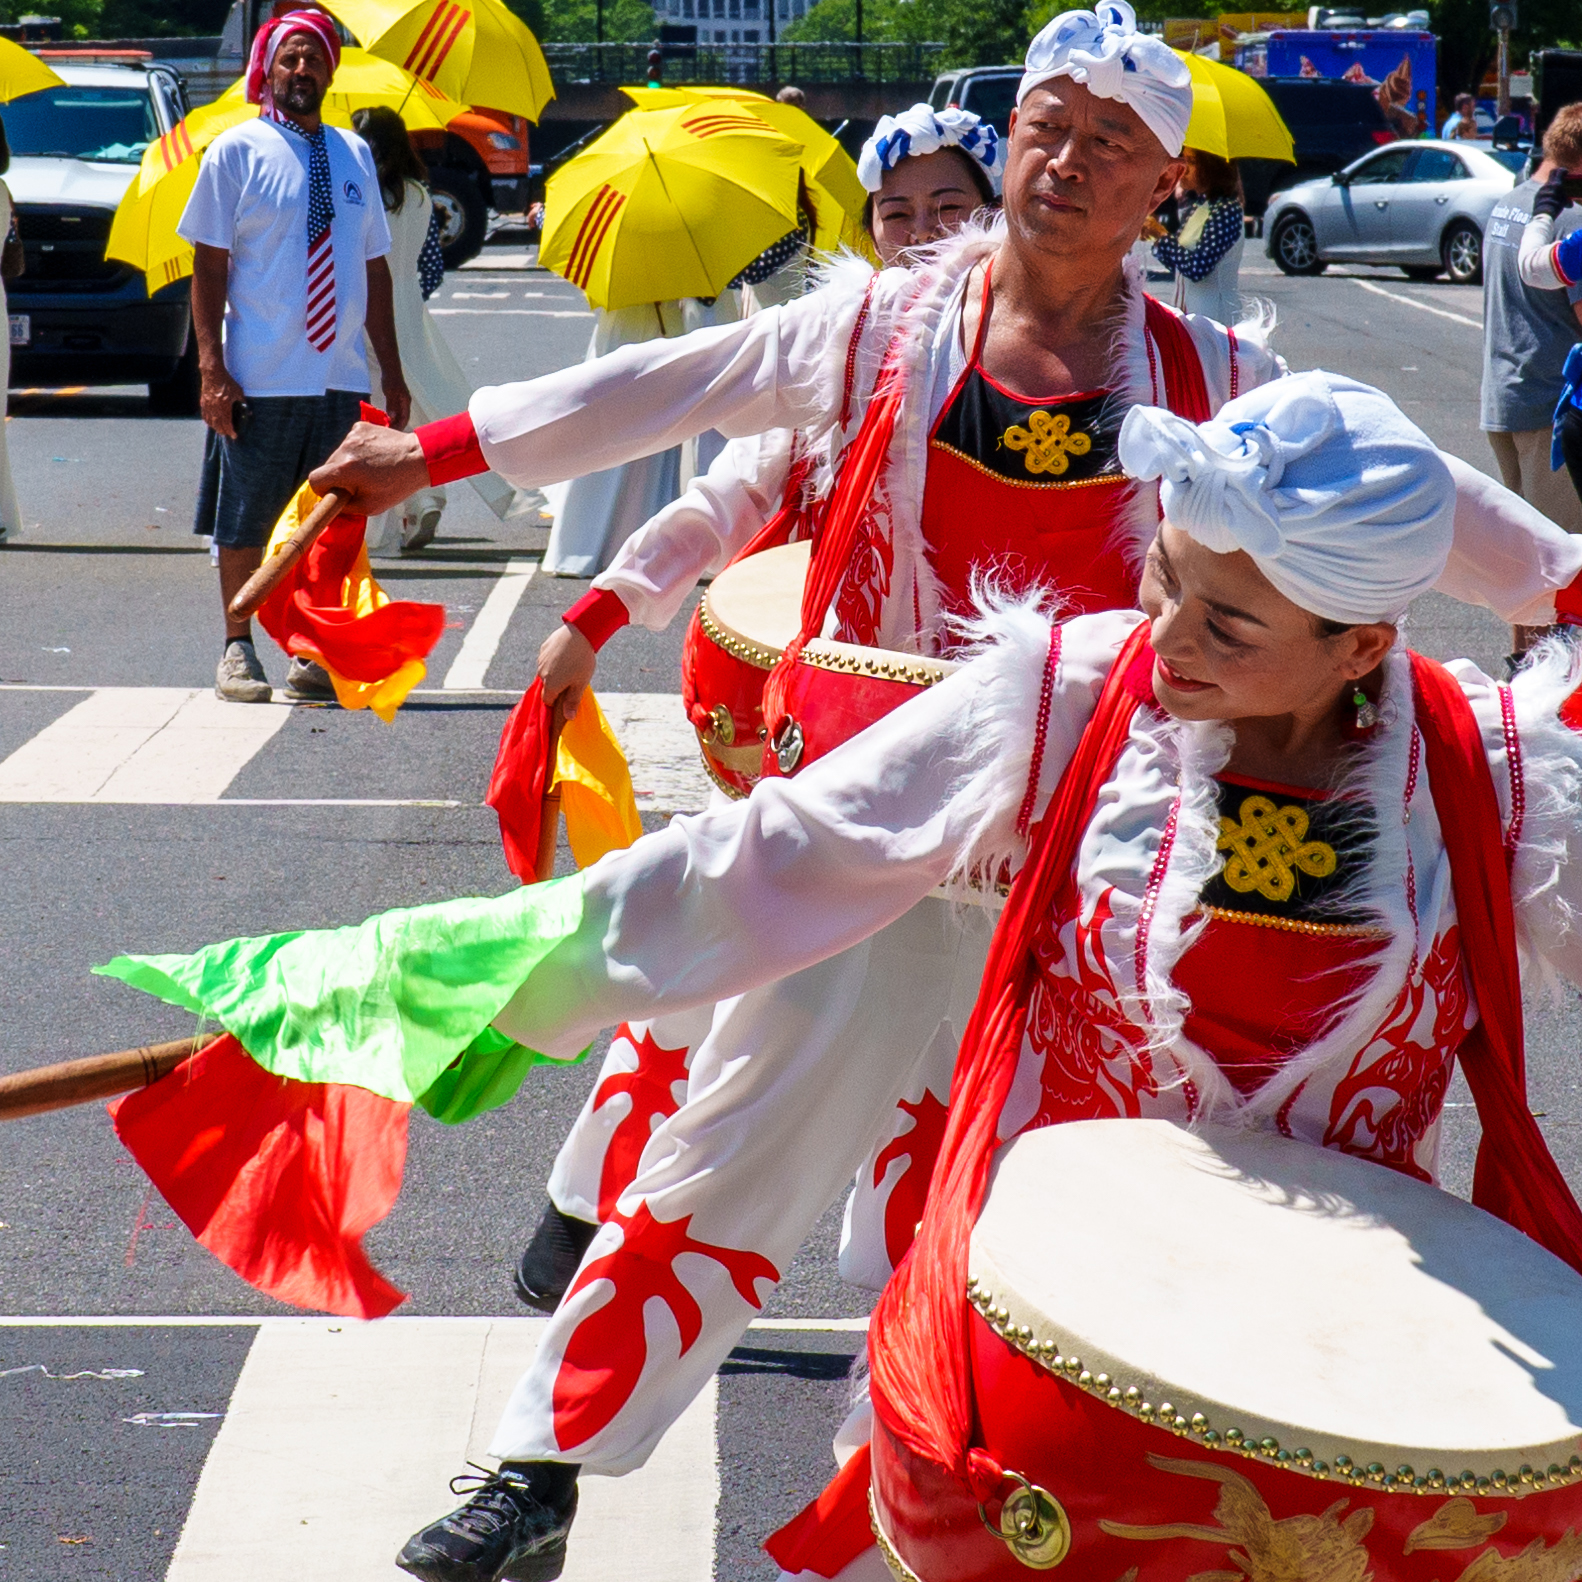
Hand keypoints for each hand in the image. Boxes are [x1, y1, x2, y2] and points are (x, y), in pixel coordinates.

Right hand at [200, 363, 244, 438]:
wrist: (212, 372)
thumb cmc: (227, 382)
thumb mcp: (238, 392)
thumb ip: (242, 402)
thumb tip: (248, 411)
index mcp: (224, 406)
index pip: (227, 423)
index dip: (230, 431)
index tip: (234, 435)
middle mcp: (215, 407)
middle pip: (218, 424)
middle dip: (223, 431)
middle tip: (227, 434)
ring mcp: (208, 404)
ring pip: (210, 420)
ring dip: (215, 427)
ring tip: (220, 431)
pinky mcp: (203, 401)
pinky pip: (204, 414)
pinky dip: (207, 420)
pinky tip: (210, 423)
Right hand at [309, 422, 429, 514]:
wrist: (419, 458)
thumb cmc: (397, 485)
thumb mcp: (370, 506)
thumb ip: (343, 507)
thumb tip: (321, 506)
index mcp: (344, 469)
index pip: (315, 480)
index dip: (323, 490)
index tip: (338, 493)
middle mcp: (344, 448)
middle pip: (327, 467)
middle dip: (338, 477)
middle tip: (360, 483)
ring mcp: (352, 435)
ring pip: (339, 455)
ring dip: (348, 464)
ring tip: (371, 469)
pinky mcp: (360, 427)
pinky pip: (350, 443)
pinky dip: (358, 451)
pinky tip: (374, 457)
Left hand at [382, 371, 411, 430]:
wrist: (390, 369)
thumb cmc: (390, 380)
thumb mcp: (390, 393)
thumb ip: (391, 405)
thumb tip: (392, 417)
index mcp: (406, 402)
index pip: (405, 418)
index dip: (400, 426)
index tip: (393, 433)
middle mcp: (405, 403)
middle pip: (403, 418)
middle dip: (397, 425)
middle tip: (388, 432)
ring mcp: (401, 401)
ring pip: (399, 415)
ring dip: (393, 421)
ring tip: (386, 427)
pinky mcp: (396, 399)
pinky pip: (395, 411)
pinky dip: (391, 416)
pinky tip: (385, 419)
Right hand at [537, 622, 595, 718]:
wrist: (579, 633)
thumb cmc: (582, 661)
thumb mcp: (580, 684)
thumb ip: (572, 701)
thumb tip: (568, 717)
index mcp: (550, 685)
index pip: (547, 701)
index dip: (556, 702)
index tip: (565, 698)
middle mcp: (541, 674)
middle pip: (546, 686)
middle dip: (556, 686)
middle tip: (571, 680)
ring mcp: (541, 660)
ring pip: (545, 672)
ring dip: (554, 673)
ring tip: (570, 666)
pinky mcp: (543, 648)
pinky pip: (546, 659)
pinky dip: (553, 661)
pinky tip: (565, 655)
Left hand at [1535, 168, 1568, 221]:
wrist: (1543, 214)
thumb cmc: (1556, 207)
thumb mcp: (1564, 202)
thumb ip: (1567, 200)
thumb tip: (1570, 204)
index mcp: (1556, 184)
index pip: (1559, 170)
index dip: (1563, 170)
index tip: (1565, 173)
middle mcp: (1548, 185)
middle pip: (1552, 173)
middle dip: (1556, 174)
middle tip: (1560, 178)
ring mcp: (1541, 189)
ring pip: (1547, 184)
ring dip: (1551, 186)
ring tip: (1554, 193)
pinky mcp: (1537, 195)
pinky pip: (1543, 191)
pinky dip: (1546, 193)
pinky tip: (1548, 199)